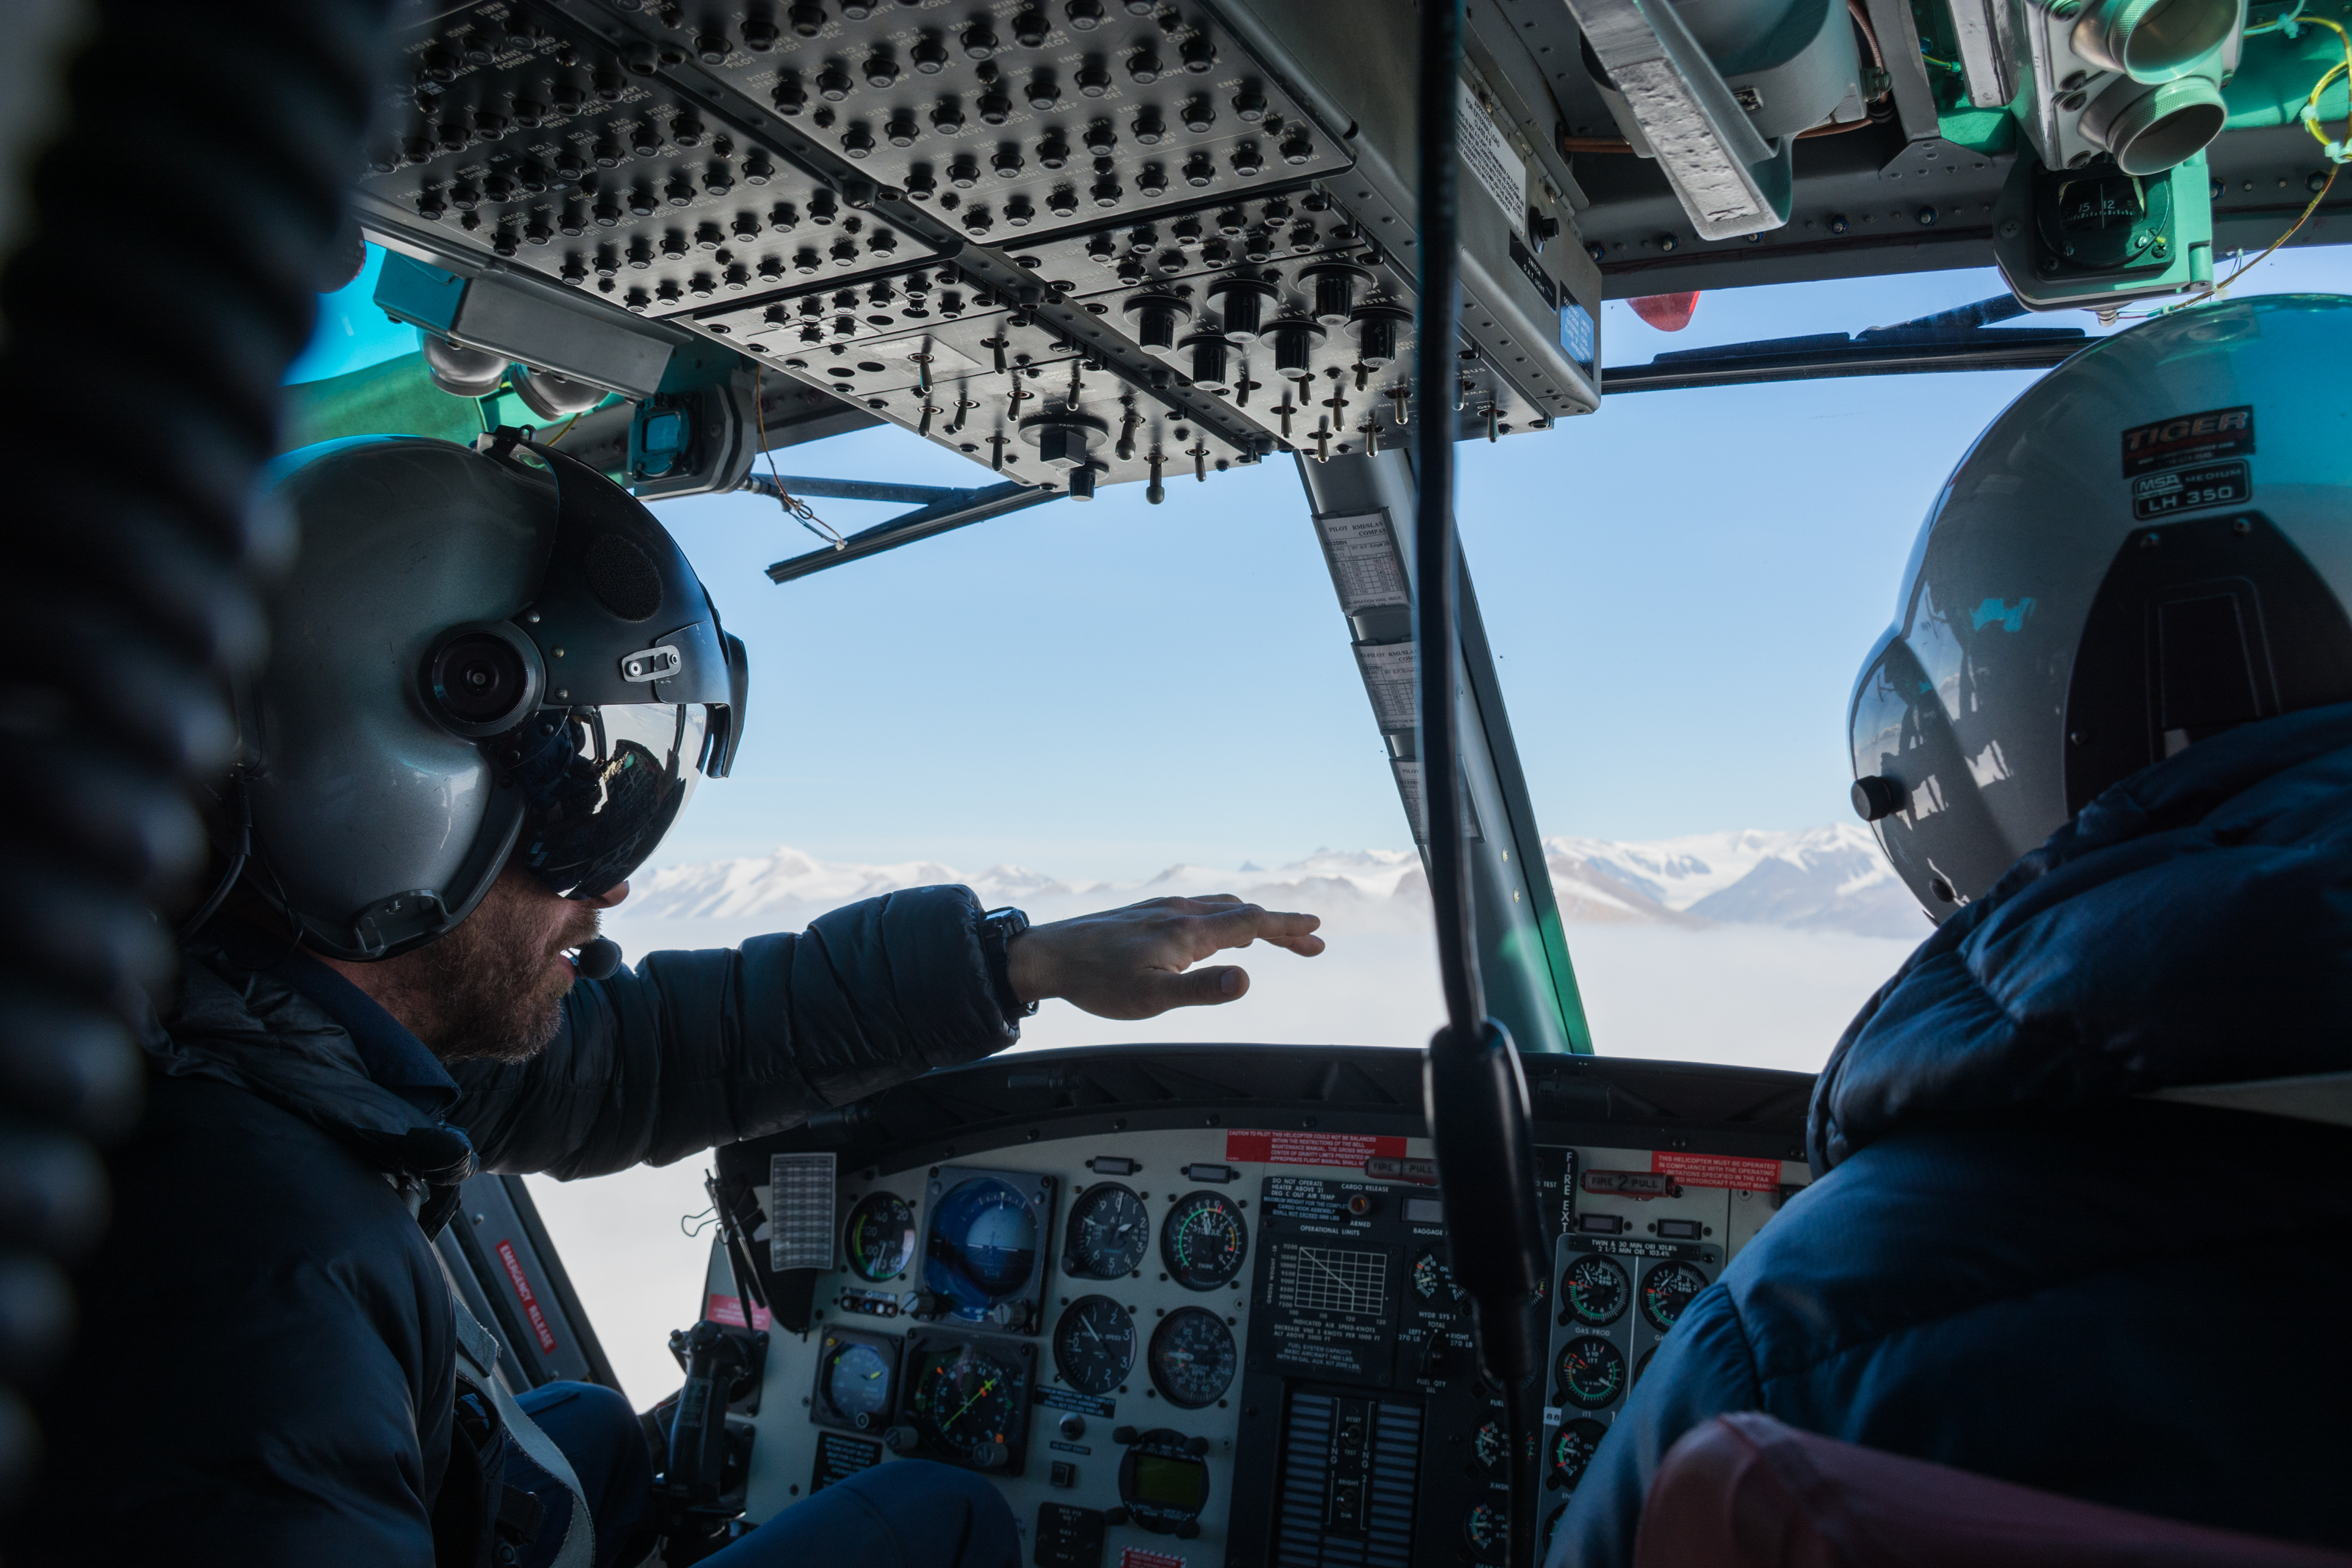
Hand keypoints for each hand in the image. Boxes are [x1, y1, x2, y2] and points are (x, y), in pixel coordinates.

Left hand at [1005, 895, 1325, 1020]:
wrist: (1049, 956)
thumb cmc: (1097, 981)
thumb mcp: (1151, 997)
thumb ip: (1201, 990)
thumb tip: (1246, 980)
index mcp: (1188, 931)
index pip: (1251, 922)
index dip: (1287, 928)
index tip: (1316, 931)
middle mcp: (1180, 911)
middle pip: (1243, 912)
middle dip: (1280, 927)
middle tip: (1311, 942)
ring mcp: (1162, 909)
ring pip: (1221, 907)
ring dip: (1254, 920)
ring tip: (1274, 936)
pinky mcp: (1147, 913)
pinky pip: (1200, 909)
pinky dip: (1226, 916)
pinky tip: (1217, 929)